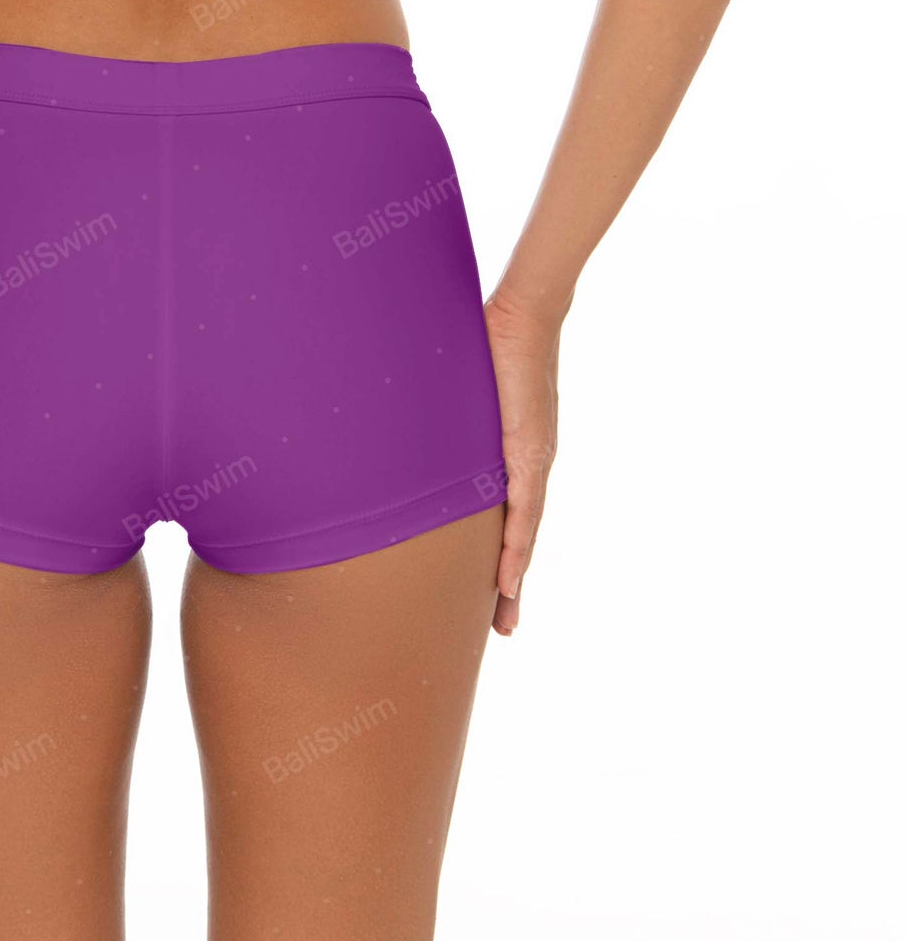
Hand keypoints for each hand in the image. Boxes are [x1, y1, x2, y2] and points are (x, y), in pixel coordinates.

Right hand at [482, 287, 560, 636]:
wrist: (524, 314)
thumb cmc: (493, 342)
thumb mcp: (464, 392)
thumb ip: (447, 413)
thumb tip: (408, 416)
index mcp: (517, 453)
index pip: (512, 514)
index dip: (506, 553)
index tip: (497, 589)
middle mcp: (531, 463)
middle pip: (522, 536)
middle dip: (511, 583)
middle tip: (504, 626)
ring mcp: (533, 459)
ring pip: (525, 533)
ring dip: (514, 577)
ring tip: (506, 616)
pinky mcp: (528, 450)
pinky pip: (523, 509)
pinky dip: (517, 545)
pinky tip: (510, 576)